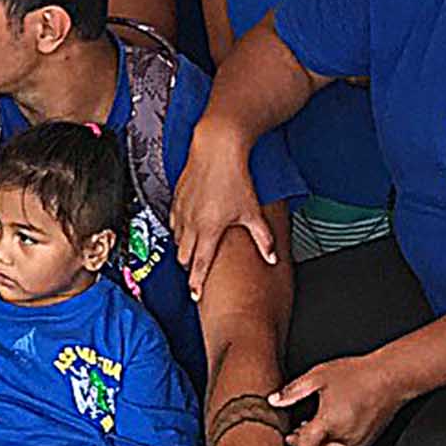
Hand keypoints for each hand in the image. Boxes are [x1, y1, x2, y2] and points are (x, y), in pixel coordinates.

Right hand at [170, 131, 276, 297]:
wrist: (216, 149)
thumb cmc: (234, 178)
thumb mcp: (252, 212)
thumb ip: (262, 238)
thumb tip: (272, 257)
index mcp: (209, 230)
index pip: (199, 265)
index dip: (196, 283)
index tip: (195, 295)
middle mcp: (191, 223)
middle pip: (183, 256)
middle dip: (189, 266)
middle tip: (197, 271)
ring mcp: (181, 211)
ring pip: (176, 240)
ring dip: (184, 248)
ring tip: (194, 249)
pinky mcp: (176, 198)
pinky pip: (173, 222)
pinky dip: (179, 230)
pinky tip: (187, 227)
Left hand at [271, 351, 410, 445]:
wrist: (390, 377)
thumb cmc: (357, 375)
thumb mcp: (318, 377)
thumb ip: (293, 391)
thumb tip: (275, 400)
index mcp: (329, 423)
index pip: (305, 444)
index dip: (293, 440)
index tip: (288, 433)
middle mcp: (345, 437)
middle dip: (308, 442)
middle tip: (302, 427)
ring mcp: (360, 440)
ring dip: (324, 444)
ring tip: (320, 425)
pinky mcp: (370, 439)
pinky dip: (340, 445)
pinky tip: (337, 427)